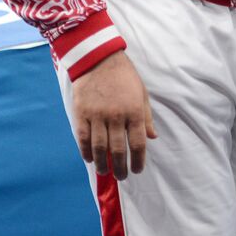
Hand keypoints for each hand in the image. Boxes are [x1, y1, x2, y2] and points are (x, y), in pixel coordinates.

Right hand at [71, 52, 156, 178]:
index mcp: (134, 111)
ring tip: (105, 172)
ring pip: (99, 148)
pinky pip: (83, 138)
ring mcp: (97, 115)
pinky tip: (89, 158)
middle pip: (118, 150)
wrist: (99, 59)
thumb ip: (147, 117)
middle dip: (121, 167)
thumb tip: (153, 138)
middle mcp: (116, 116)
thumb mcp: (142, 93)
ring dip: (102, 163)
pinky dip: (86, 151)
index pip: (137, 143)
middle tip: (121, 177)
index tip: (137, 170)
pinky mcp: (81, 113)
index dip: (138, 161)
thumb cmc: (124, 76)